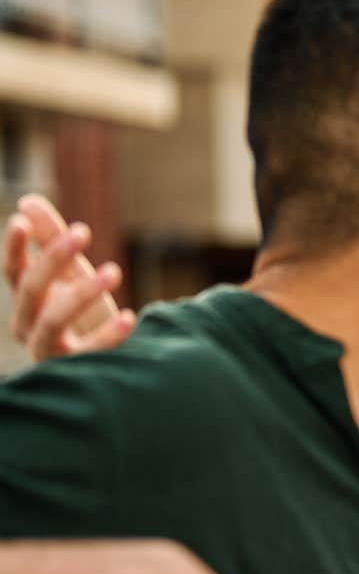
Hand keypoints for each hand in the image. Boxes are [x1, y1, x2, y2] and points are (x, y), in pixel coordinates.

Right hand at [3, 194, 135, 360]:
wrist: (110, 361)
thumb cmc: (85, 314)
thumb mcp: (73, 276)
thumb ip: (52, 240)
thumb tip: (28, 202)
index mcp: (28, 302)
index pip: (13, 272)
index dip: (14, 248)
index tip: (22, 222)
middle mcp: (30, 327)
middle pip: (31, 290)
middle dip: (53, 258)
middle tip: (83, 230)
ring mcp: (50, 351)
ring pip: (53, 320)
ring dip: (81, 292)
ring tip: (113, 270)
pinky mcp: (76, 371)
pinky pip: (90, 352)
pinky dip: (109, 334)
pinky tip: (130, 317)